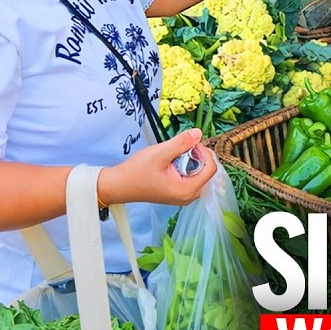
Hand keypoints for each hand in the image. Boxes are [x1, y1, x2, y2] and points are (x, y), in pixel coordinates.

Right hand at [98, 129, 215, 206]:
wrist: (118, 185)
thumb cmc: (136, 172)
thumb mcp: (160, 153)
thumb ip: (181, 143)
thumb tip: (199, 133)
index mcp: (188, 190)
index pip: (211, 168)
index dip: (204, 152)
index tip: (189, 143)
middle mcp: (189, 196)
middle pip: (207, 171)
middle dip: (198, 155)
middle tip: (182, 146)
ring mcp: (183, 196)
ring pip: (199, 173)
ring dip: (191, 160)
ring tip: (175, 153)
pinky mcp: (177, 193)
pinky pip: (190, 177)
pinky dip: (185, 166)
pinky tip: (172, 161)